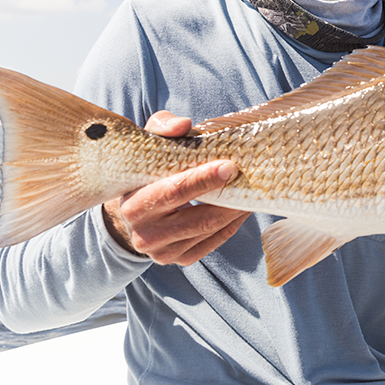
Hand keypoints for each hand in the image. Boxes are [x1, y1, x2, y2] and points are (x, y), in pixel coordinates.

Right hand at [102, 110, 248, 264]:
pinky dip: (232, 224)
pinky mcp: (180, 260)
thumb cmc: (147, 171)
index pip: (173, 192)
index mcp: (133, 205)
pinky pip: (215, 242)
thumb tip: (184, 125)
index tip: (230, 167)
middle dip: (228, 197)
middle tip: (249, 178)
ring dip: (236, 210)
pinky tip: (240, 207)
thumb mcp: (148, 144)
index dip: (203, 179)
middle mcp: (145, 235)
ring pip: (211, 231)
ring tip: (251, 190)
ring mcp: (163, 253)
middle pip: (198, 218)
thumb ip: (162, 127)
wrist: (133, 210)